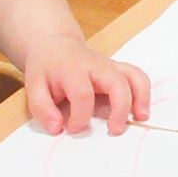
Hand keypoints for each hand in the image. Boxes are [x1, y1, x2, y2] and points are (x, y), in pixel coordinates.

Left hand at [22, 35, 151, 135]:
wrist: (56, 46)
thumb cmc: (46, 68)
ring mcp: (110, 65)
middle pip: (116, 82)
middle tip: (115, 130)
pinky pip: (137, 76)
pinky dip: (144, 92)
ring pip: (133, 75)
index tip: (72, 129)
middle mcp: (96, 64)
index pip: (82, 93)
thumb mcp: (33, 85)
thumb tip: (56, 128)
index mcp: (73, 69)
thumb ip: (42, 108)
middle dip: (120, 107)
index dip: (80, 116)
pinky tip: (141, 110)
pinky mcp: (118, 69)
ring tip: (141, 117)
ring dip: (140, 97)